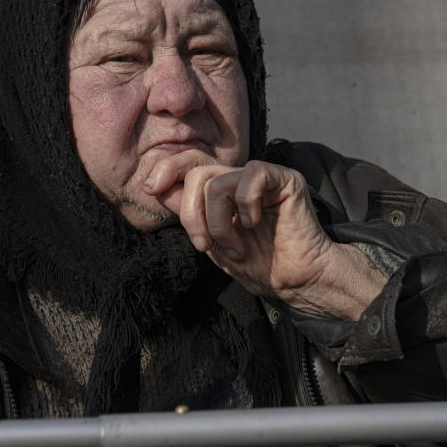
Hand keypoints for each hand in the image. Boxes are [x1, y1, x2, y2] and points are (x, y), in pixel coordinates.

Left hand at [143, 150, 386, 320]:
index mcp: (220, 191)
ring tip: (235, 248)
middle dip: (191, 213)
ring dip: (218, 222)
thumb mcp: (211, 243)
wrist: (296, 282)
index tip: (151, 189)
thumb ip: (188, 214)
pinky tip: (254, 222)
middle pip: (195, 171)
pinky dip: (246, 204)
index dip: (166, 169)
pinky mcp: (284, 178)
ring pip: (217, 181)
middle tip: (203, 245)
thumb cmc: (258, 265)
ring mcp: (261, 177)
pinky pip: (251, 175)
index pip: (187, 163)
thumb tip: (156, 187)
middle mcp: (238, 179)